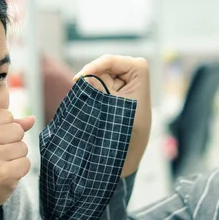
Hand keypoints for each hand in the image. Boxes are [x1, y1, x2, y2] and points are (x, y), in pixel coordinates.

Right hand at [0, 110, 33, 217]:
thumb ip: (6, 127)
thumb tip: (32, 119)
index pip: (6, 114)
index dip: (5, 130)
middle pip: (17, 130)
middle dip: (13, 144)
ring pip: (23, 147)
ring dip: (16, 158)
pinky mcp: (4, 173)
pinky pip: (27, 163)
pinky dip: (20, 171)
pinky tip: (4, 177)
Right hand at [75, 55, 150, 176]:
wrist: (127, 158)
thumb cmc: (126, 133)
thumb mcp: (112, 109)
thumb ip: (98, 88)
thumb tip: (84, 78)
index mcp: (140, 74)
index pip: (113, 60)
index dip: (94, 66)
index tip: (78, 80)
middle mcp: (132, 76)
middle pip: (104, 67)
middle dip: (92, 79)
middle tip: (80, 92)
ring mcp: (123, 85)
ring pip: (98, 78)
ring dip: (91, 89)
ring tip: (91, 108)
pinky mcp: (114, 94)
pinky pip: (98, 88)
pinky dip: (91, 95)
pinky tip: (89, 107)